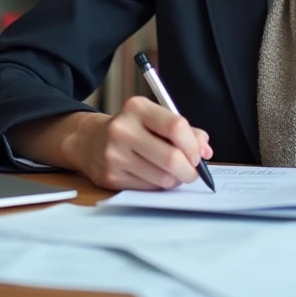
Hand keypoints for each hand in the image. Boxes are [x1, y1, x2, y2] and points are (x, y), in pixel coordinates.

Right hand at [64, 96, 212, 190]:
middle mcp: (122, 129)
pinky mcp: (110, 177)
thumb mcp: (155, 119)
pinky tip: (153, 176)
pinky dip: (158, 186)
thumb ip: (185, 131)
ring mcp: (114, 154)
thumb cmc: (132, 129)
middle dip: (190, 170)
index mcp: (137, 108)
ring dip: (175, 180)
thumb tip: (206, 150)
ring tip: (172, 173)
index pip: (176, 127)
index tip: (198, 154)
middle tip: (192, 172)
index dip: (193, 145)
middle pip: (172, 157)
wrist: (89, 141)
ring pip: (163, 178)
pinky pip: (148, 188)